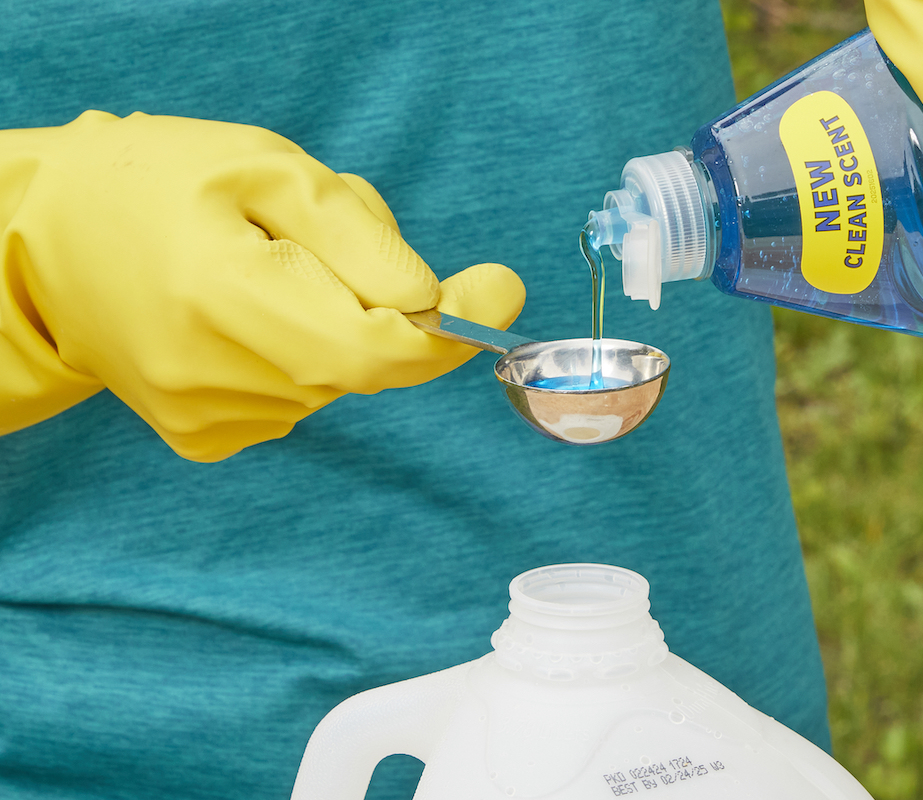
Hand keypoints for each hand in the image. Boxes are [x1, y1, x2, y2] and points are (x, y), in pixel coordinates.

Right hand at [0, 111, 524, 460]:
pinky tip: (246, 316)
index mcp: (222, 297)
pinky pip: (297, 399)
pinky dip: (299, 357)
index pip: (375, 351)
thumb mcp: (269, 169)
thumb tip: (440, 303)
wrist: (43, 243)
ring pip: (332, 382)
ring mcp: (204, 417)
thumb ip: (362, 240)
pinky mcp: (202, 436)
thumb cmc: (158, 185)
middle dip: (380, 310)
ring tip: (266, 273)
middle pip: (361, 366)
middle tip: (326, 249)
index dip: (448, 331)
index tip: (497, 288)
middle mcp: (210, 376)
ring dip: (334, 327)